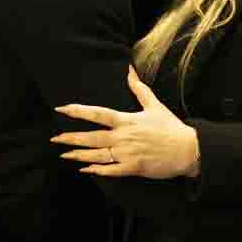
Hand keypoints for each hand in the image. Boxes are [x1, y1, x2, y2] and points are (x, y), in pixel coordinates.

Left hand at [52, 65, 199, 179]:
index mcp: (127, 120)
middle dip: (71, 138)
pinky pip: (111, 171)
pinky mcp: (134, 168)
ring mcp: (127, 154)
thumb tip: (129, 70)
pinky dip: (97, 171)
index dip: (78, 111)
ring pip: (97, 155)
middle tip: (54, 138)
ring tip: (64, 154)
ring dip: (79, 155)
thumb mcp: (154, 105)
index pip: (97, 113)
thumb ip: (139, 88)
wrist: (188, 150)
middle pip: (92, 137)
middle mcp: (123, 137)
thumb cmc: (170, 127)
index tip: (61, 109)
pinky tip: (85, 170)